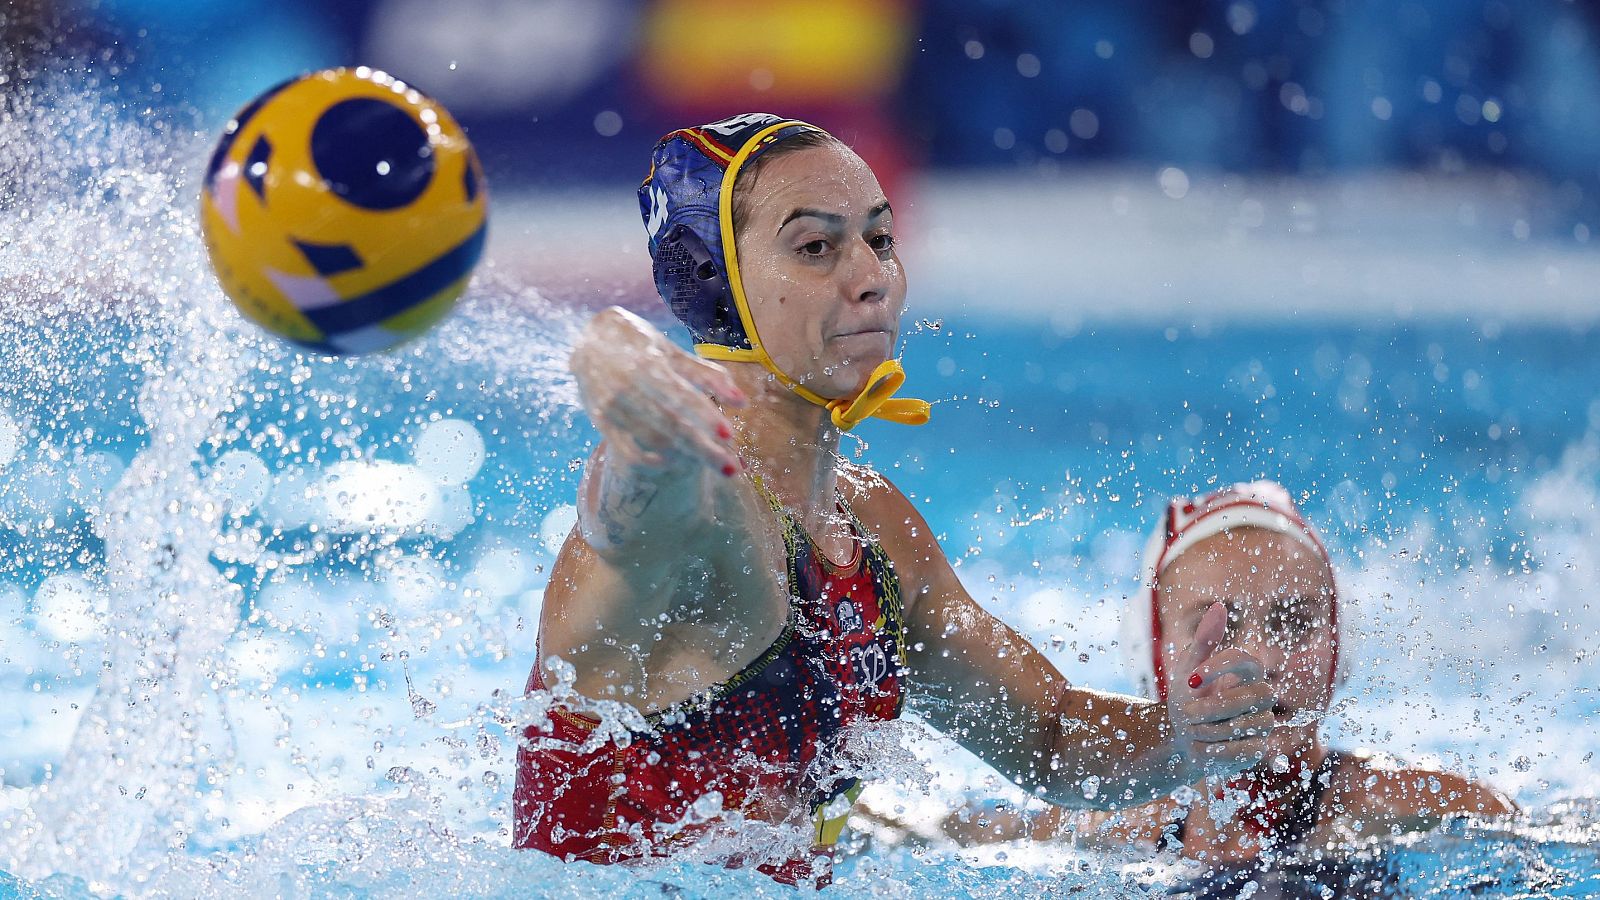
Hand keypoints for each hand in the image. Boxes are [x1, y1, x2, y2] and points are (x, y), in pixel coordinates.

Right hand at [571, 307, 747, 476]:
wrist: (588, 341)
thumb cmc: (639, 344)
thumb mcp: (671, 351)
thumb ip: (707, 375)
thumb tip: (742, 402)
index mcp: (647, 365)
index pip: (682, 396)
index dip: (706, 416)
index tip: (730, 436)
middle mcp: (627, 389)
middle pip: (671, 426)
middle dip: (703, 450)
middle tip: (733, 469)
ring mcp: (613, 409)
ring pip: (654, 441)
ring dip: (687, 457)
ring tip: (715, 464)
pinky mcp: (604, 423)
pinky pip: (628, 452)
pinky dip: (651, 461)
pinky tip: (674, 462)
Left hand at [1167, 601, 1275, 778]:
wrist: (1180, 737)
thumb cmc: (1187, 697)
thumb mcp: (1188, 668)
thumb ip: (1204, 641)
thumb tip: (1219, 607)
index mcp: (1247, 670)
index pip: (1245, 659)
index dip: (1218, 668)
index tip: (1190, 680)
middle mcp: (1262, 694)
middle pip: (1256, 696)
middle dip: (1215, 706)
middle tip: (1187, 712)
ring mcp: (1264, 722)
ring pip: (1251, 725)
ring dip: (1210, 728)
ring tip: (1193, 729)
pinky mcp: (1259, 749)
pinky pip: (1246, 750)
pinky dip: (1215, 749)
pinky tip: (1201, 745)